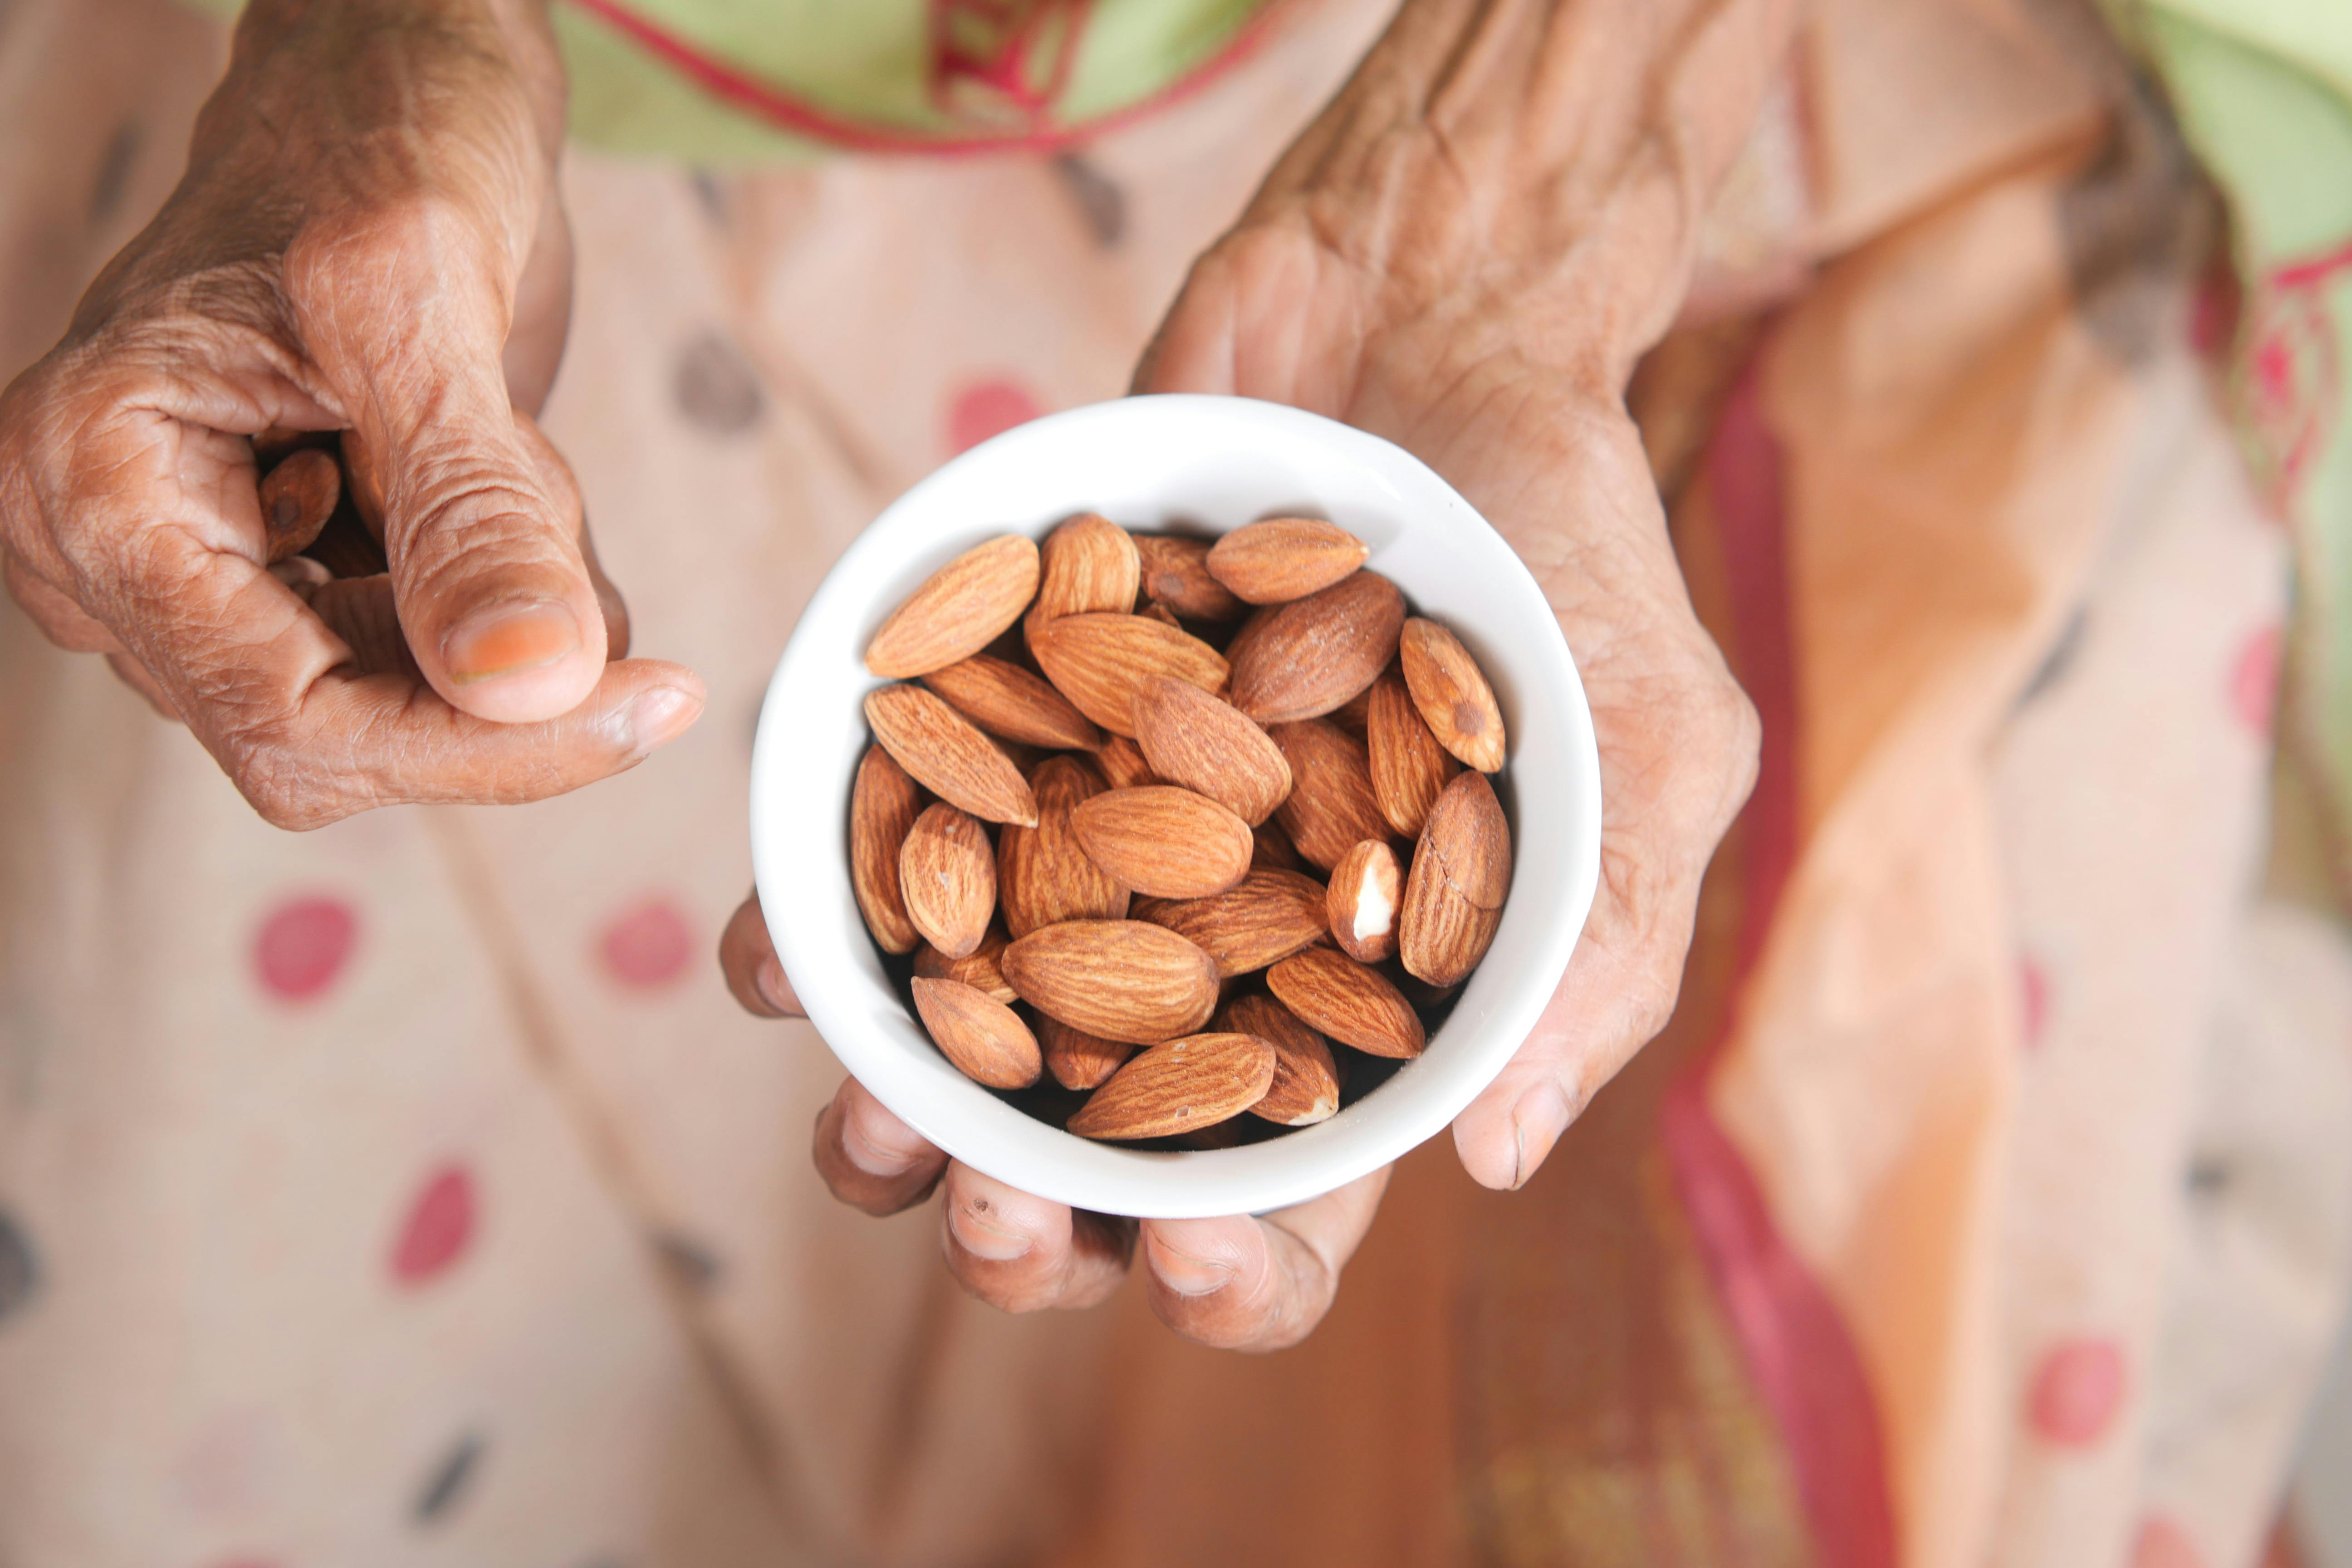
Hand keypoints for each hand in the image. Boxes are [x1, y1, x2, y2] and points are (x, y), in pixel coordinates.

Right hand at [0, 0, 702, 826]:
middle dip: (490, 637)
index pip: (291, 722)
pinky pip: (442, 656)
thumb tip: (524, 680)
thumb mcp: (420, 297)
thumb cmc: (374, 140)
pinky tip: (499, 462)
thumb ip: (469, 505)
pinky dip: (515, 580)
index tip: (648, 704)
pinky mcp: (298, 572)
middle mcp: (122, 555)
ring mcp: (209, 571)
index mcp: (95, 486)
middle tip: (531, 469)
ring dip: (508, 590)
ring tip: (497, 433)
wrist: (395, 88)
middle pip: (347, 733)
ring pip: (411, 698)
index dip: (478, 745)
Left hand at [726, 0, 1768, 1349]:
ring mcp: (1093, 853)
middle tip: (1000, 1213)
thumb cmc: (1566, 542)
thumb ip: (1589, 948)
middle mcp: (1209, 953)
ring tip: (868, 1122)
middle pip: (1101, 1169)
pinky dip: (815, 929)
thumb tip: (1499, 1166)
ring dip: (896, 1126)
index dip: (1242, 1274)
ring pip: (963, 1057)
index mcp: (1363, 1003)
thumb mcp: (1648, 742)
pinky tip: (780, 953)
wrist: (1424, 313)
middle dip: (1037, 1233)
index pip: (1299, 1202)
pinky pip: (879, 872)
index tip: (1194, 1259)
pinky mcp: (997, 743)